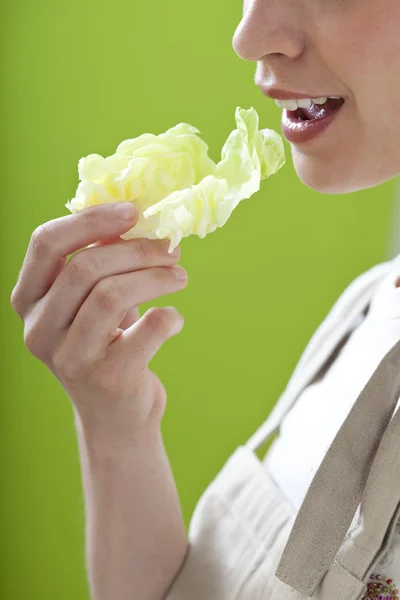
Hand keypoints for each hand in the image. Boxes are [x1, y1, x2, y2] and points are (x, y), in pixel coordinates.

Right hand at [10, 202, 187, 438]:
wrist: (116, 415)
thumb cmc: (106, 345)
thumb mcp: (90, 303)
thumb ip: (99, 263)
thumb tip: (135, 217)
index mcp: (29, 301)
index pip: (45, 244)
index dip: (90, 220)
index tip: (132, 211)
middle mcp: (39, 330)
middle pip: (85, 268)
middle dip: (137, 250)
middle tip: (170, 250)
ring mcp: (70, 358)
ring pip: (113, 294)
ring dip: (156, 276)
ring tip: (179, 276)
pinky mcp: (108, 379)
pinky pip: (148, 329)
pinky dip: (169, 316)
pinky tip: (173, 318)